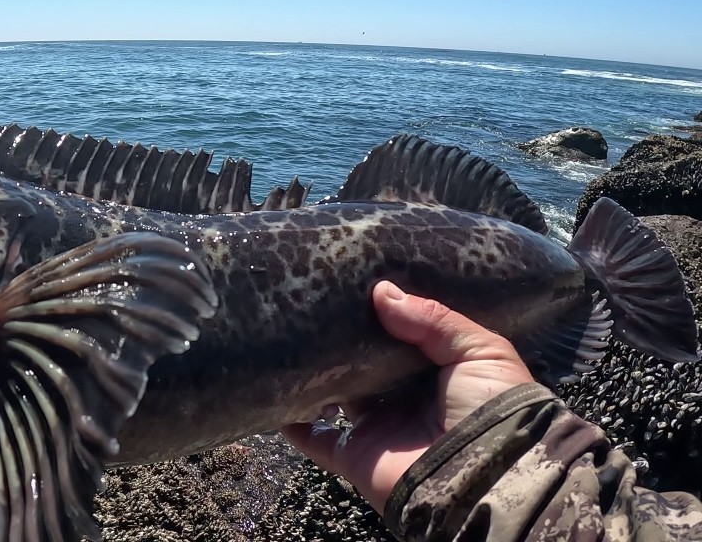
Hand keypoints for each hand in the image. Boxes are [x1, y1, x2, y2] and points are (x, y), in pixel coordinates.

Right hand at [281, 281, 535, 510]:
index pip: (402, 340)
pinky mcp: (354, 454)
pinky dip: (292, 422)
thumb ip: (433, 320)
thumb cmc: (490, 410)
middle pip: (363, 365)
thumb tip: (381, 292)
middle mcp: (403, 400)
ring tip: (287, 337)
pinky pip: (314, 439)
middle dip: (342, 341)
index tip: (355, 285)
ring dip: (313, 374)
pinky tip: (272, 393)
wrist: (482, 479)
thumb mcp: (480, 352)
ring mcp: (376, 428)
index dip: (383, 316)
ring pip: (334, 396)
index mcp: (436, 374)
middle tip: (314, 304)